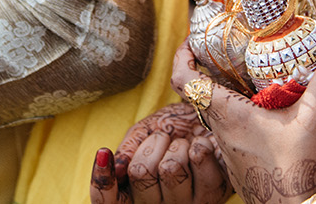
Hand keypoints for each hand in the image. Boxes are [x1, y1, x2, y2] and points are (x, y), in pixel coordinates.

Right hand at [89, 103, 230, 203]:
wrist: (204, 120)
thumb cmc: (169, 130)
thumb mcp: (142, 134)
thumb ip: (127, 150)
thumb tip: (116, 167)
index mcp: (133, 196)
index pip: (107, 203)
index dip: (102, 183)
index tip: (103, 153)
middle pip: (141, 172)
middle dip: (151, 143)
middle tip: (161, 138)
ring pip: (171, 168)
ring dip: (177, 145)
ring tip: (183, 146)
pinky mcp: (214, 194)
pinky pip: (198, 159)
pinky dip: (199, 143)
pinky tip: (201, 148)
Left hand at [170, 42, 315, 203]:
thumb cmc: (297, 173)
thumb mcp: (314, 121)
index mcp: (227, 115)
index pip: (184, 79)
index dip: (183, 54)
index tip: (194, 40)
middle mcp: (221, 131)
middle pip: (203, 92)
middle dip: (215, 69)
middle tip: (232, 51)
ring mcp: (229, 149)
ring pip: (220, 112)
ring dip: (232, 93)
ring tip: (255, 77)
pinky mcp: (241, 162)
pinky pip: (235, 130)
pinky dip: (245, 115)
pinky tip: (270, 113)